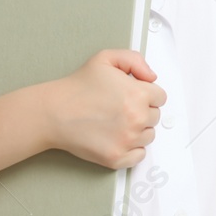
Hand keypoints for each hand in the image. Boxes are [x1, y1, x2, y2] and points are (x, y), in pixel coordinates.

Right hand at [43, 49, 166, 169]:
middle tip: (120, 108)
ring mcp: (127, 140)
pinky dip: (132, 149)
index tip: (133, 96)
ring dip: (138, 130)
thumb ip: (135, 60)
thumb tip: (152, 77)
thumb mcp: (106, 58)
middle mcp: (137, 118)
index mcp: (138, 94)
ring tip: (116, 122)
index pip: (160, 98)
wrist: (54, 112)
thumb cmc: (78, 87)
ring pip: (148, 136)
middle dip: (142, 111)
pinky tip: (118, 138)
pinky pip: (139, 156)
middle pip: (155, 117)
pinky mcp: (116, 157)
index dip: (147, 95)